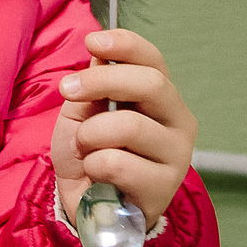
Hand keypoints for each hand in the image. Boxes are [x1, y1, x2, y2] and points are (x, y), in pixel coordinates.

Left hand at [51, 28, 194, 227]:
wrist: (86, 205)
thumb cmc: (89, 153)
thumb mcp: (82, 113)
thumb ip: (93, 85)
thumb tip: (99, 53)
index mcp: (160, 98)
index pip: (154, 61)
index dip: (126, 45)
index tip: (92, 41)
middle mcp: (178, 121)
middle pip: (151, 84)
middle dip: (100, 80)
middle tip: (67, 89)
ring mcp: (177, 155)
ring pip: (128, 125)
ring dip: (89, 135)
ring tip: (86, 149)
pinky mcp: (164, 186)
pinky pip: (116, 163)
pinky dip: (93, 166)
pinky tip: (98, 176)